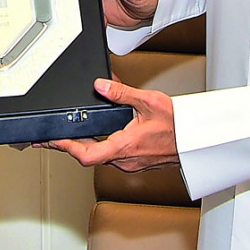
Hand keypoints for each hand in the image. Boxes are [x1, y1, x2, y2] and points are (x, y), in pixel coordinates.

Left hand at [41, 77, 178, 172]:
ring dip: (83, 148)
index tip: (52, 140)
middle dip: (68, 146)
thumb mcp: (148, 101)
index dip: (65, 148)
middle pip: (88, 157)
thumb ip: (120, 93)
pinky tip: (96, 138)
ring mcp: (131, 164)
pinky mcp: (136, 162)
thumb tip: (100, 86)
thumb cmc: (179, 125)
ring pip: (99, 158)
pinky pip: (111, 157)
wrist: (198, 139)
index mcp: (125, 147)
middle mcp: (125, 160)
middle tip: (51, 138)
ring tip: (68, 137)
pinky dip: (98, 148)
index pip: (85, 155)